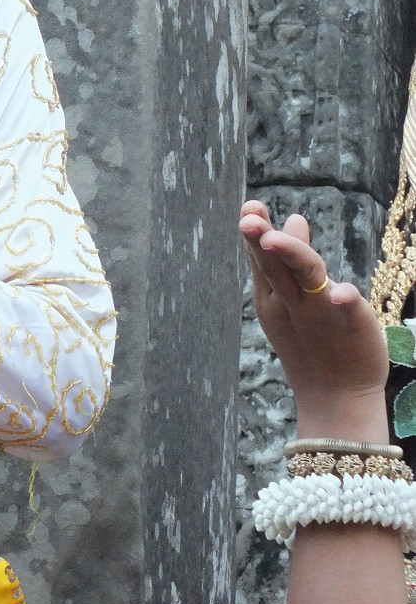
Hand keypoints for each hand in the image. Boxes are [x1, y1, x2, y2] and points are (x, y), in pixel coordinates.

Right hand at [240, 200, 388, 439]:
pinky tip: (342, 292)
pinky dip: (345, 301)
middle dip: (262, 242)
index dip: (256, 234)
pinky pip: (349, 313)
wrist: (336, 396)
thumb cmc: (315, 342)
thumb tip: (295, 217)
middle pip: (276, 268)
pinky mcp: (354, 328)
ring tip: (278, 239)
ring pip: (305, 280)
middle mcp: (294, 304)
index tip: (250, 207)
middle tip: (249, 218)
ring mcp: (322, 316)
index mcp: (276, 297)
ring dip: (292, 258)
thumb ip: (294, 260)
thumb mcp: (295, 299)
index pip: (263, 259)